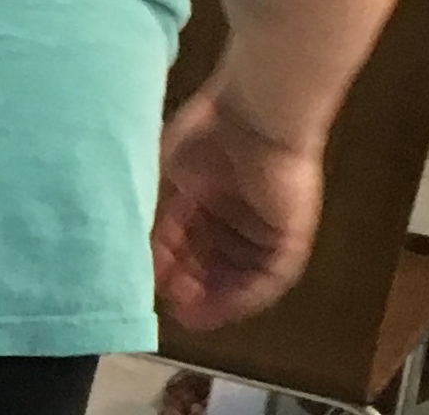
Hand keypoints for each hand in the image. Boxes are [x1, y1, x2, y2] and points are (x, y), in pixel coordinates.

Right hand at [153, 81, 324, 330]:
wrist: (254, 115)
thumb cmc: (203, 135)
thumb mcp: (164, 177)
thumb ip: (154, 219)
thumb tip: (140, 258)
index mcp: (203, 192)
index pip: (183, 238)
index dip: (165, 263)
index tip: (147, 281)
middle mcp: (232, 213)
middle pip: (209, 261)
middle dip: (188, 285)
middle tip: (167, 303)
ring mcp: (262, 228)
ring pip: (237, 275)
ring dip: (213, 297)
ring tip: (189, 314)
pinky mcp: (288, 239)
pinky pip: (266, 278)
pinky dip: (242, 296)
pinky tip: (218, 307)